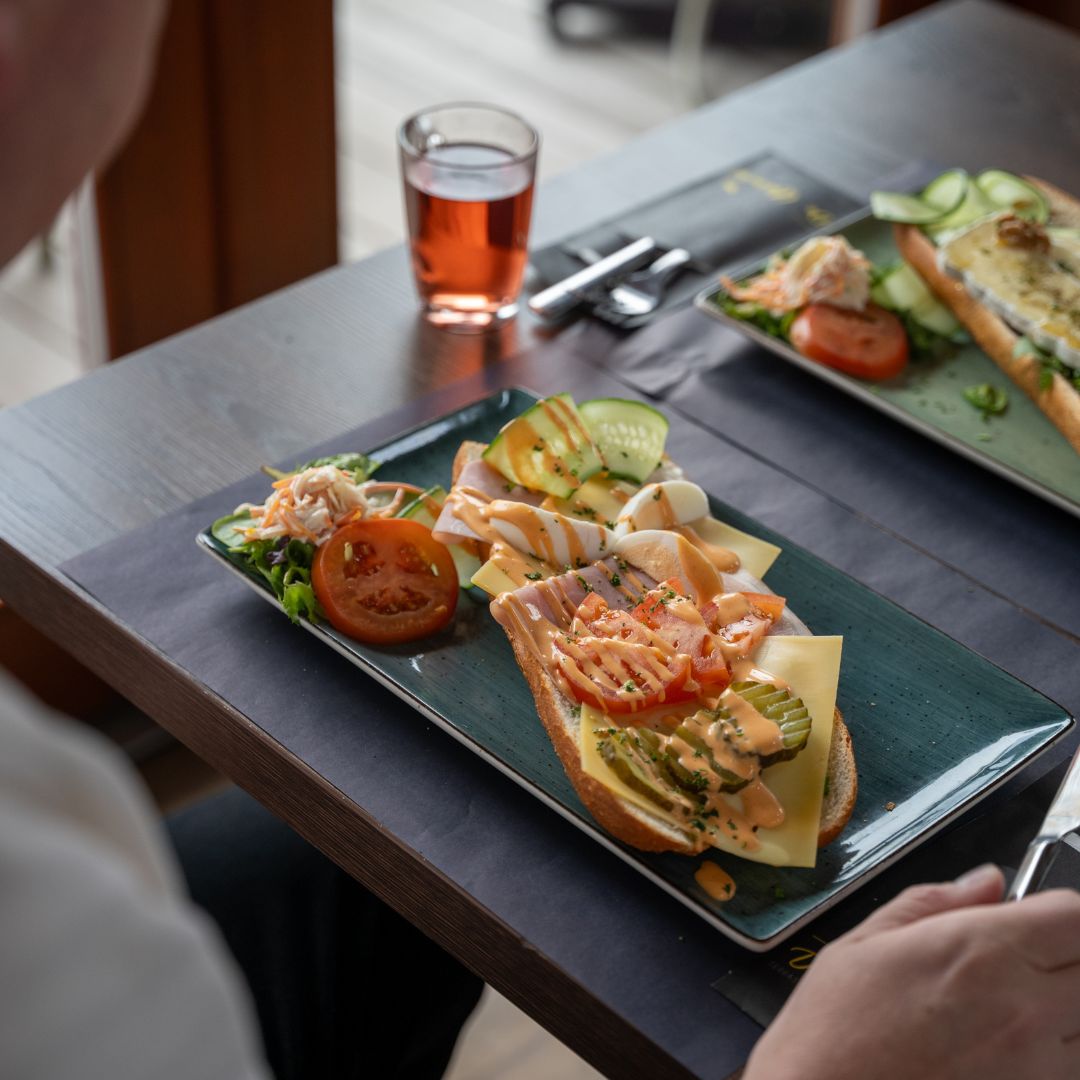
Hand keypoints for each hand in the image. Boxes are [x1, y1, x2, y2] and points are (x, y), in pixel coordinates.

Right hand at [744, 865, 1079, 1079]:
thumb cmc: (832, 1034)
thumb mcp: (863, 943)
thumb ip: (933, 903)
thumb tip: (985, 882)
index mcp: (982, 951)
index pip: (1073, 915)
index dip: (1054, 910)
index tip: (1031, 916)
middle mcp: (1024, 1009)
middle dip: (1061, 955)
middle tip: (1018, 961)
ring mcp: (1038, 1066)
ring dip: (1061, 1009)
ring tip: (1004, 1012)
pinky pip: (1068, 1068)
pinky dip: (1051, 1055)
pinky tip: (999, 1051)